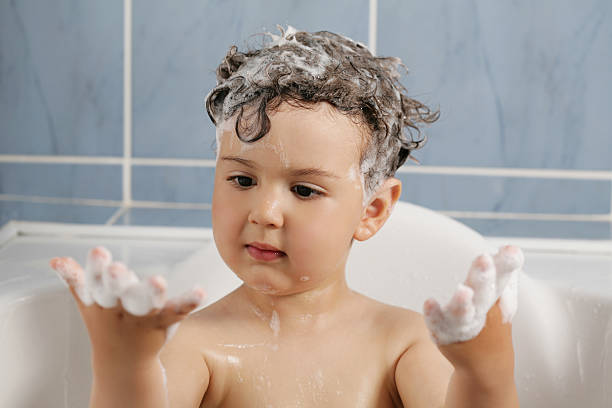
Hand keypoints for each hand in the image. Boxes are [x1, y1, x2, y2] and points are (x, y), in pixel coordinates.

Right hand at [50, 246, 205, 360]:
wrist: (123, 363)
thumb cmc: (106, 323)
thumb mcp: (89, 302)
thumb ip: (75, 280)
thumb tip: (55, 259)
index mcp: (101, 300)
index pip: (94, 283)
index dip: (95, 269)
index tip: (99, 251)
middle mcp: (120, 309)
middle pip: (117, 294)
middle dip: (117, 282)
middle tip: (118, 268)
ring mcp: (143, 317)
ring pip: (146, 305)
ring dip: (151, 293)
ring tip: (157, 280)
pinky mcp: (164, 322)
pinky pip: (177, 311)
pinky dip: (188, 302)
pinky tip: (200, 291)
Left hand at [423, 245, 522, 369]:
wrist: (487, 365)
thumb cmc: (492, 323)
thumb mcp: (501, 298)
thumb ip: (504, 273)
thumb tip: (511, 249)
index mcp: (496, 298)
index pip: (503, 279)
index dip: (506, 265)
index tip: (511, 251)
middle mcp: (482, 311)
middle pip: (484, 293)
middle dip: (484, 276)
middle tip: (485, 259)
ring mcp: (464, 325)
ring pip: (464, 314)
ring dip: (463, 303)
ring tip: (463, 291)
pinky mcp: (446, 335)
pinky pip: (439, 325)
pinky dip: (434, 315)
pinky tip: (429, 303)